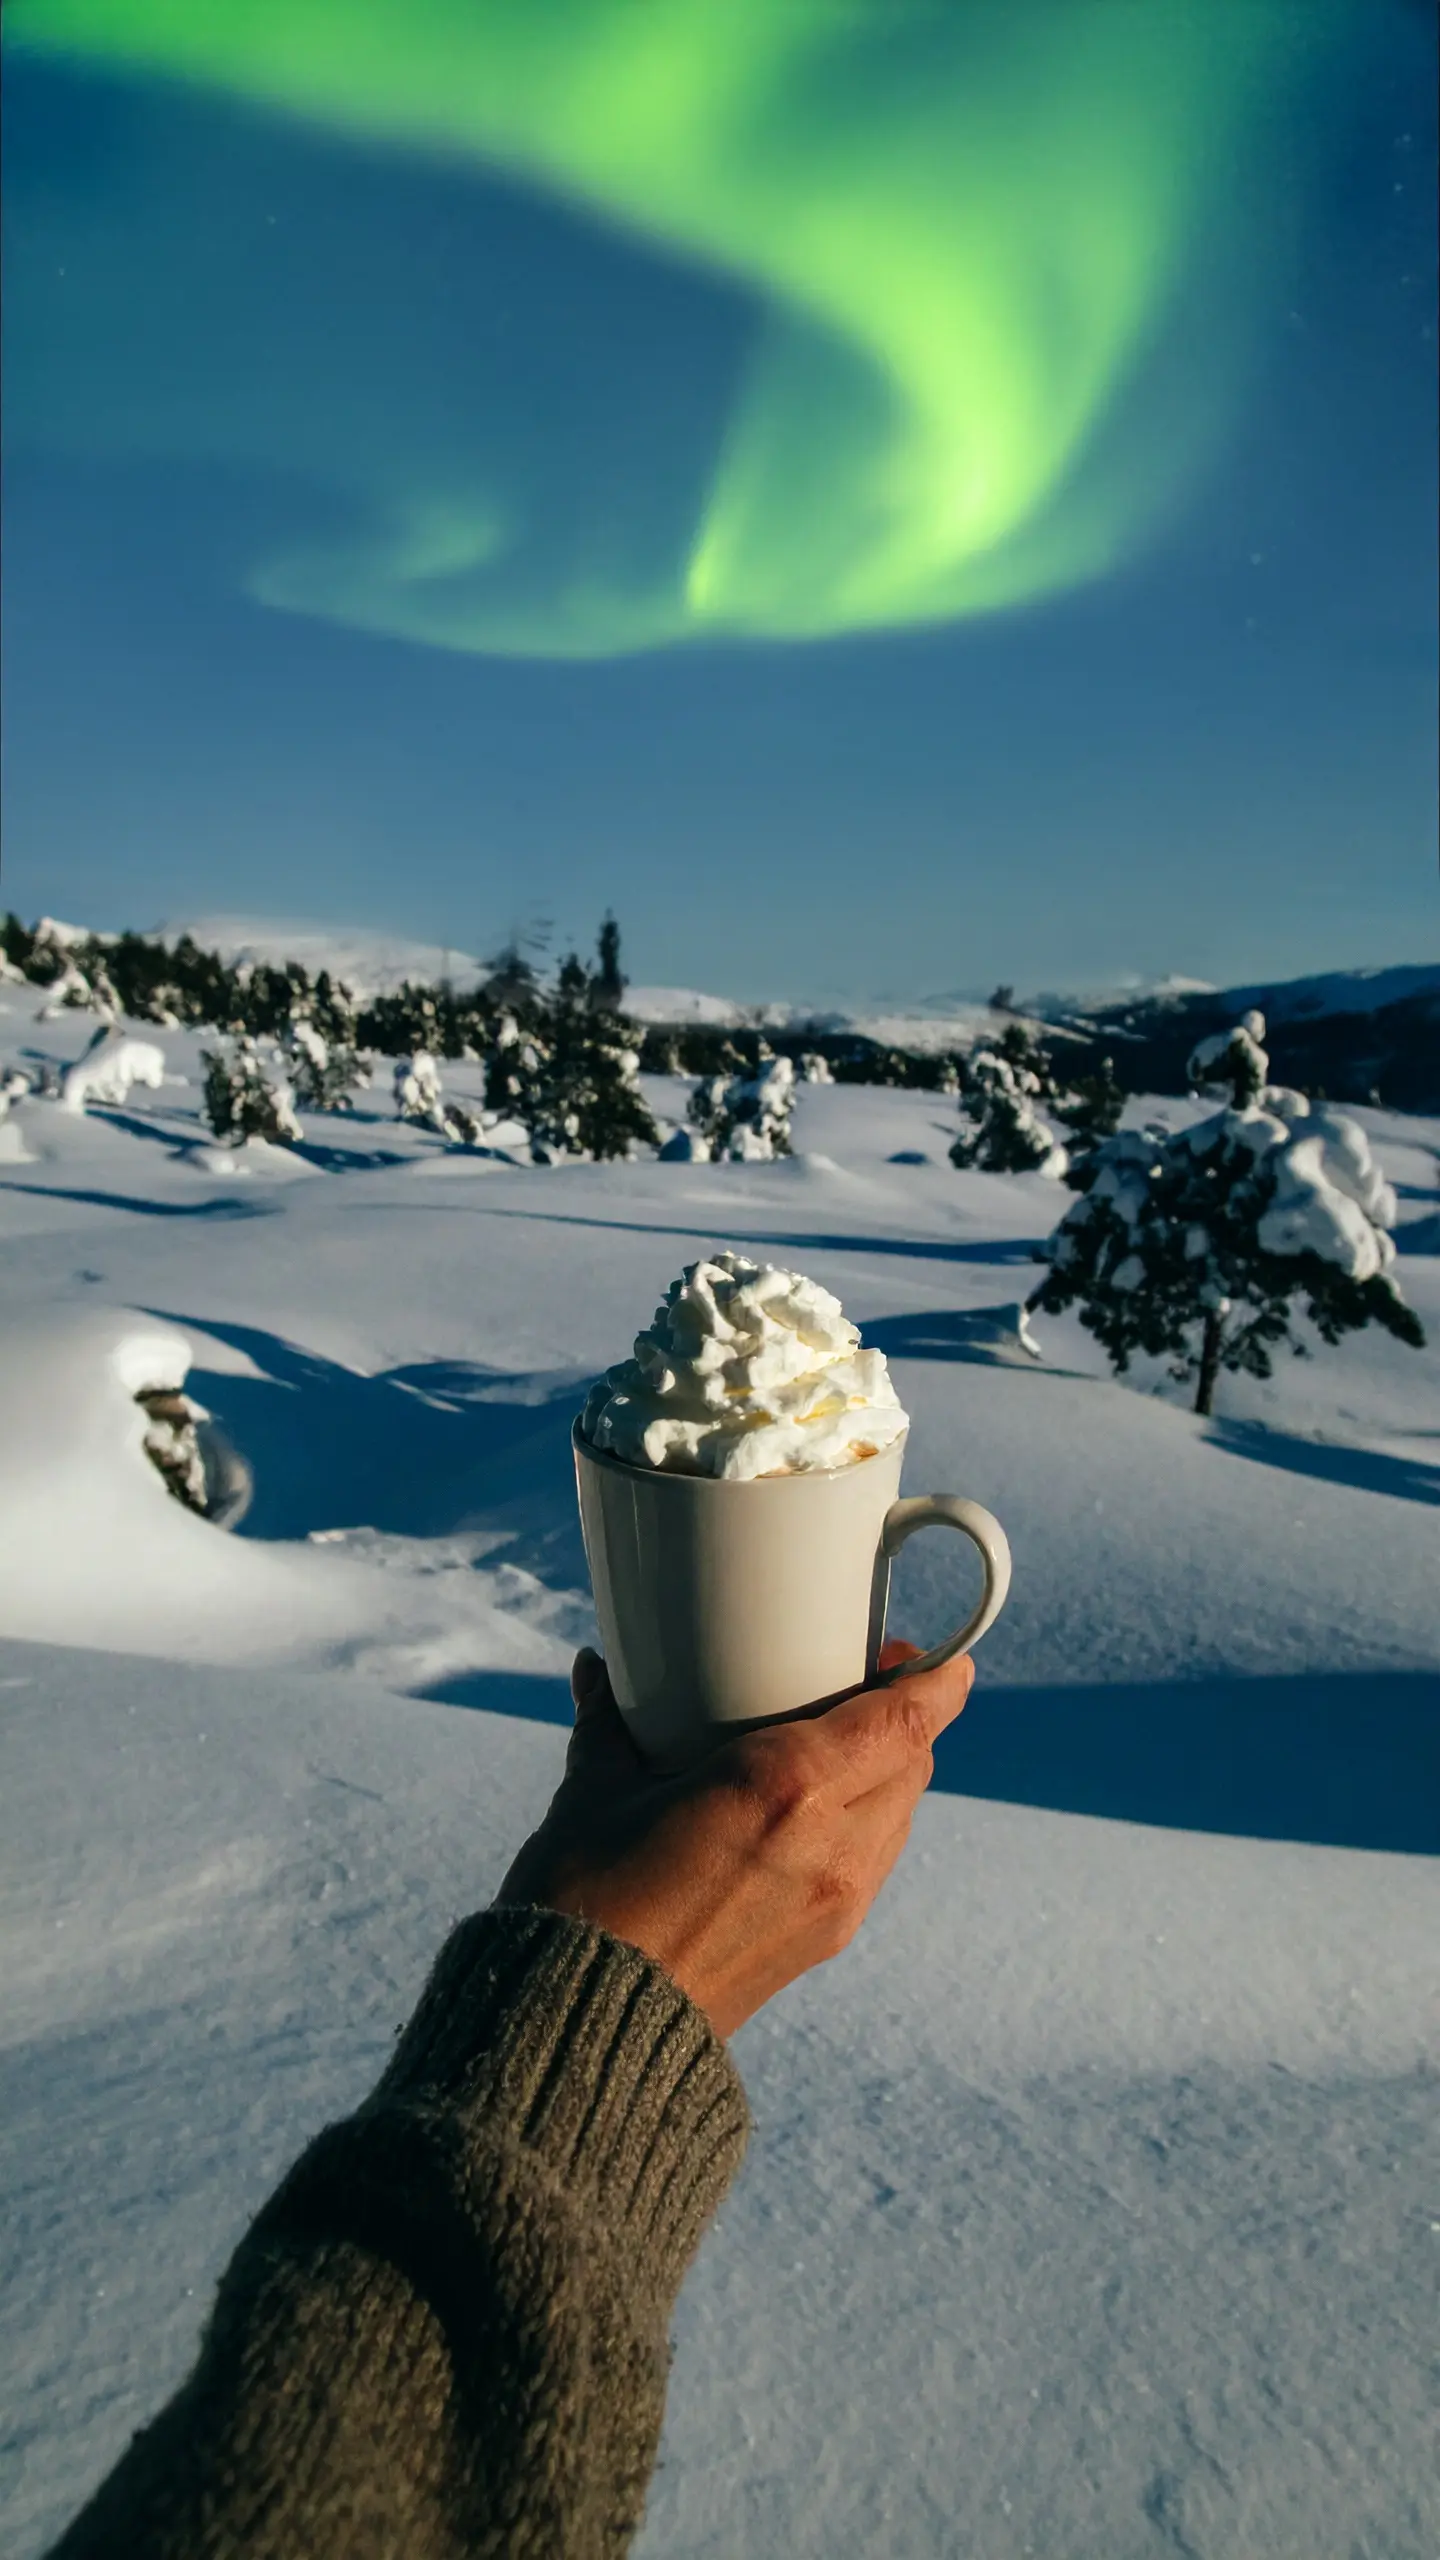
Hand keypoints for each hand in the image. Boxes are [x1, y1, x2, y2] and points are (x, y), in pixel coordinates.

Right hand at [496, 1640, 971, 2039]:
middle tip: (868, 1683)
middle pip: (914, 1760)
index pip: (905, 1718)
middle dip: (907, 1715)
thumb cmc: (587, 1901)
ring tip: (840, 1745)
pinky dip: (866, 1821)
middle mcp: (831, 1840)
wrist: (590, 2028)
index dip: (935, 1678)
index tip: (930, 1653)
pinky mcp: (825, 1942)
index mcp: (785, 1784)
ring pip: (900, 1812)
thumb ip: (610, 1723)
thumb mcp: (595, 1793)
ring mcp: (836, 1899)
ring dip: (889, 1770)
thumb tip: (599, 1671)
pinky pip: (874, 1860)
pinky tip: (811, 1813)